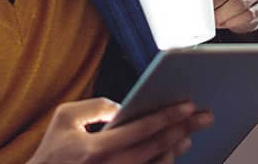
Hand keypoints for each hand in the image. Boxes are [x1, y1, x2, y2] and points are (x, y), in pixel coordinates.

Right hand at [28, 98, 212, 163]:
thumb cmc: (52, 153)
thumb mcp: (64, 119)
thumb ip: (95, 106)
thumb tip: (122, 107)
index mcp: (97, 149)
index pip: (141, 129)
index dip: (167, 115)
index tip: (188, 105)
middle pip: (157, 148)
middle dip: (183, 129)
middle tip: (205, 117)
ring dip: (175, 150)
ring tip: (189, 136)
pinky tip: (170, 153)